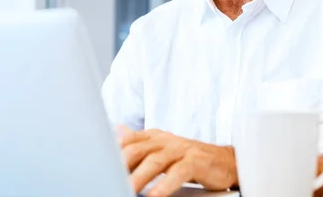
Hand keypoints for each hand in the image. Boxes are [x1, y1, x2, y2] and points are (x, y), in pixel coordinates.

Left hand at [117, 126, 237, 195]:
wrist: (224, 161)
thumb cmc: (188, 157)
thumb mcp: (160, 149)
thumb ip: (139, 143)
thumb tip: (116, 131)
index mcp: (153, 136)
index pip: (128, 141)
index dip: (112, 153)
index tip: (98, 166)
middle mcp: (165, 140)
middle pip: (137, 149)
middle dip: (121, 165)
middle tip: (107, 179)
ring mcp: (180, 149)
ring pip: (155, 161)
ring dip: (139, 177)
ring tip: (127, 190)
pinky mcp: (196, 161)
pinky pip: (179, 172)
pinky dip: (166, 184)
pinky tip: (155, 195)